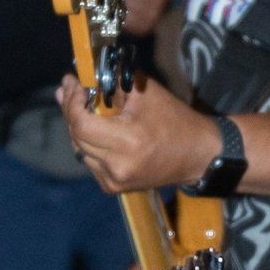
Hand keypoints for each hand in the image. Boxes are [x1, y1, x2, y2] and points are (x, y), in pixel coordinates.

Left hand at [57, 72, 217, 192]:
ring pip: (79, 149)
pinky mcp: (112, 187)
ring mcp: (113, 180)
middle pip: (76, 136)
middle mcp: (116, 167)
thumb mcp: (145, 93)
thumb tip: (76, 82)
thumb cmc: (174, 119)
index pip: (81, 124)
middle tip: (72, 90)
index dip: (72, 103)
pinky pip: (89, 161)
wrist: (197, 156)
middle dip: (71, 110)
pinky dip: (89, 144)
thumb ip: (109, 85)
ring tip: (82, 106)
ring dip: (78, 127)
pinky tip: (97, 131)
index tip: (73, 84)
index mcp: (127, 143)